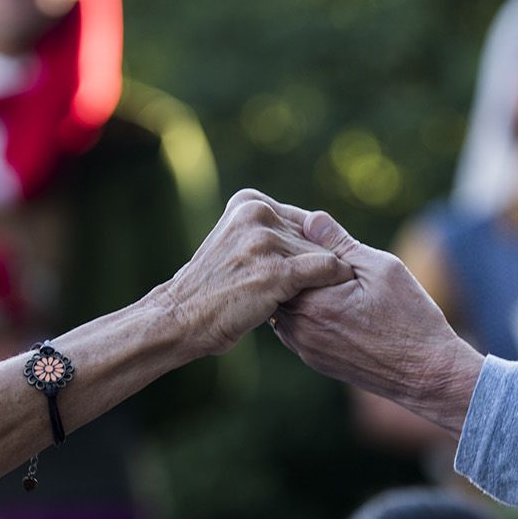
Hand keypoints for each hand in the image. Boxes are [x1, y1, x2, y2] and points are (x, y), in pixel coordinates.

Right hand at [149, 189, 352, 357]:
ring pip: (322, 253)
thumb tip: (322, 226)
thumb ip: (271, 230)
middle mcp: (257, 213)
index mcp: (248, 202)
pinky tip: (330, 296)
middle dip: (313, 265)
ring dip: (319, 279)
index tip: (305, 272)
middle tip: (305, 290)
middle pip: (313, 237)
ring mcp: (266, 241)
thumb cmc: (214, 287)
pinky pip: (327, 268)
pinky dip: (334, 281)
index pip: (304, 220)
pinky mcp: (277, 270)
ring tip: (305, 298)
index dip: (311, 249)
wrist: (183, 317)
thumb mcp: (237, 242)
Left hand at [271, 211, 483, 435]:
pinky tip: (326, 299)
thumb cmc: (410, 319)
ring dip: (296, 290)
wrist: (426, 374)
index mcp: (313, 302)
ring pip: (283, 308)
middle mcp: (301, 329)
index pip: (283, 261)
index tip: (307, 229)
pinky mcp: (315, 361)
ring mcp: (306, 349)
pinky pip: (294, 328)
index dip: (293, 241)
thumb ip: (341, 244)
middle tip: (309, 245)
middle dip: (292, 265)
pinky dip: (304, 310)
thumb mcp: (381, 270)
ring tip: (320, 272)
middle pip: (278, 286)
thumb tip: (310, 218)